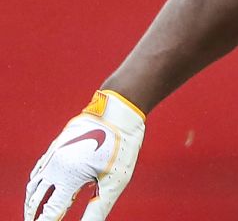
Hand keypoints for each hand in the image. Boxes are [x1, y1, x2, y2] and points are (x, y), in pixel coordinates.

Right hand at [25, 91, 145, 220]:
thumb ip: (98, 208)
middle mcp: (55, 166)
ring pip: (34, 183)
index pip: (51, 211)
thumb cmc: (121, 148)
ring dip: (31, 200)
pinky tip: (39, 187)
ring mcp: (54, 154)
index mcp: (69, 178)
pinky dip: (35, 183)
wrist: (119, 111)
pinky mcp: (56, 146)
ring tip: (33, 212)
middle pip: (36, 199)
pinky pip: (39, 168)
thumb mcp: (114, 182)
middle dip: (33, 214)